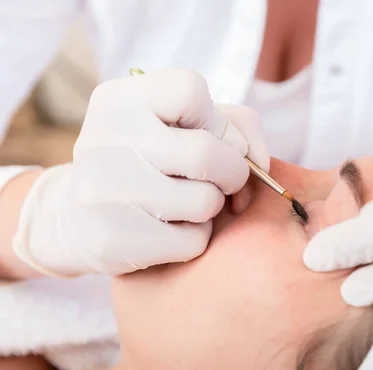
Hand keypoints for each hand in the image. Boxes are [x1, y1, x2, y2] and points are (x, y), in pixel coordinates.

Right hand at [13, 68, 268, 275]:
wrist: (81, 216)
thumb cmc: (150, 161)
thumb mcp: (182, 124)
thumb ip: (236, 125)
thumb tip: (257, 164)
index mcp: (121, 100)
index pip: (190, 90)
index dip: (218, 121)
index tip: (213, 138)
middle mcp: (104, 140)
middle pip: (207, 153)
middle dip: (232, 172)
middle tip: (223, 181)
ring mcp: (102, 192)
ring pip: (205, 202)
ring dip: (212, 206)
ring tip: (188, 202)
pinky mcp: (112, 240)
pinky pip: (192, 242)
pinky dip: (195, 238)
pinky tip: (171, 228)